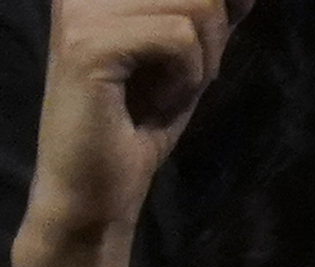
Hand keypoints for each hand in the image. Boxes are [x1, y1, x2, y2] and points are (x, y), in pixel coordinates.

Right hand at [24, 0, 234, 258]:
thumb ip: (212, 18)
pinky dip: (186, 77)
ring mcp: (82, 10)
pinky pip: (179, 38)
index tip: (187, 55)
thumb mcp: (191, 58)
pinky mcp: (89, 43)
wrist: (98, 184)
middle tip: (173, 79)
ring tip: (158, 89)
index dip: (217, 11)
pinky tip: (153, 99)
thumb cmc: (142, 120)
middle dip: (211, 41)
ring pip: (196, 6)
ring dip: (198, 63)